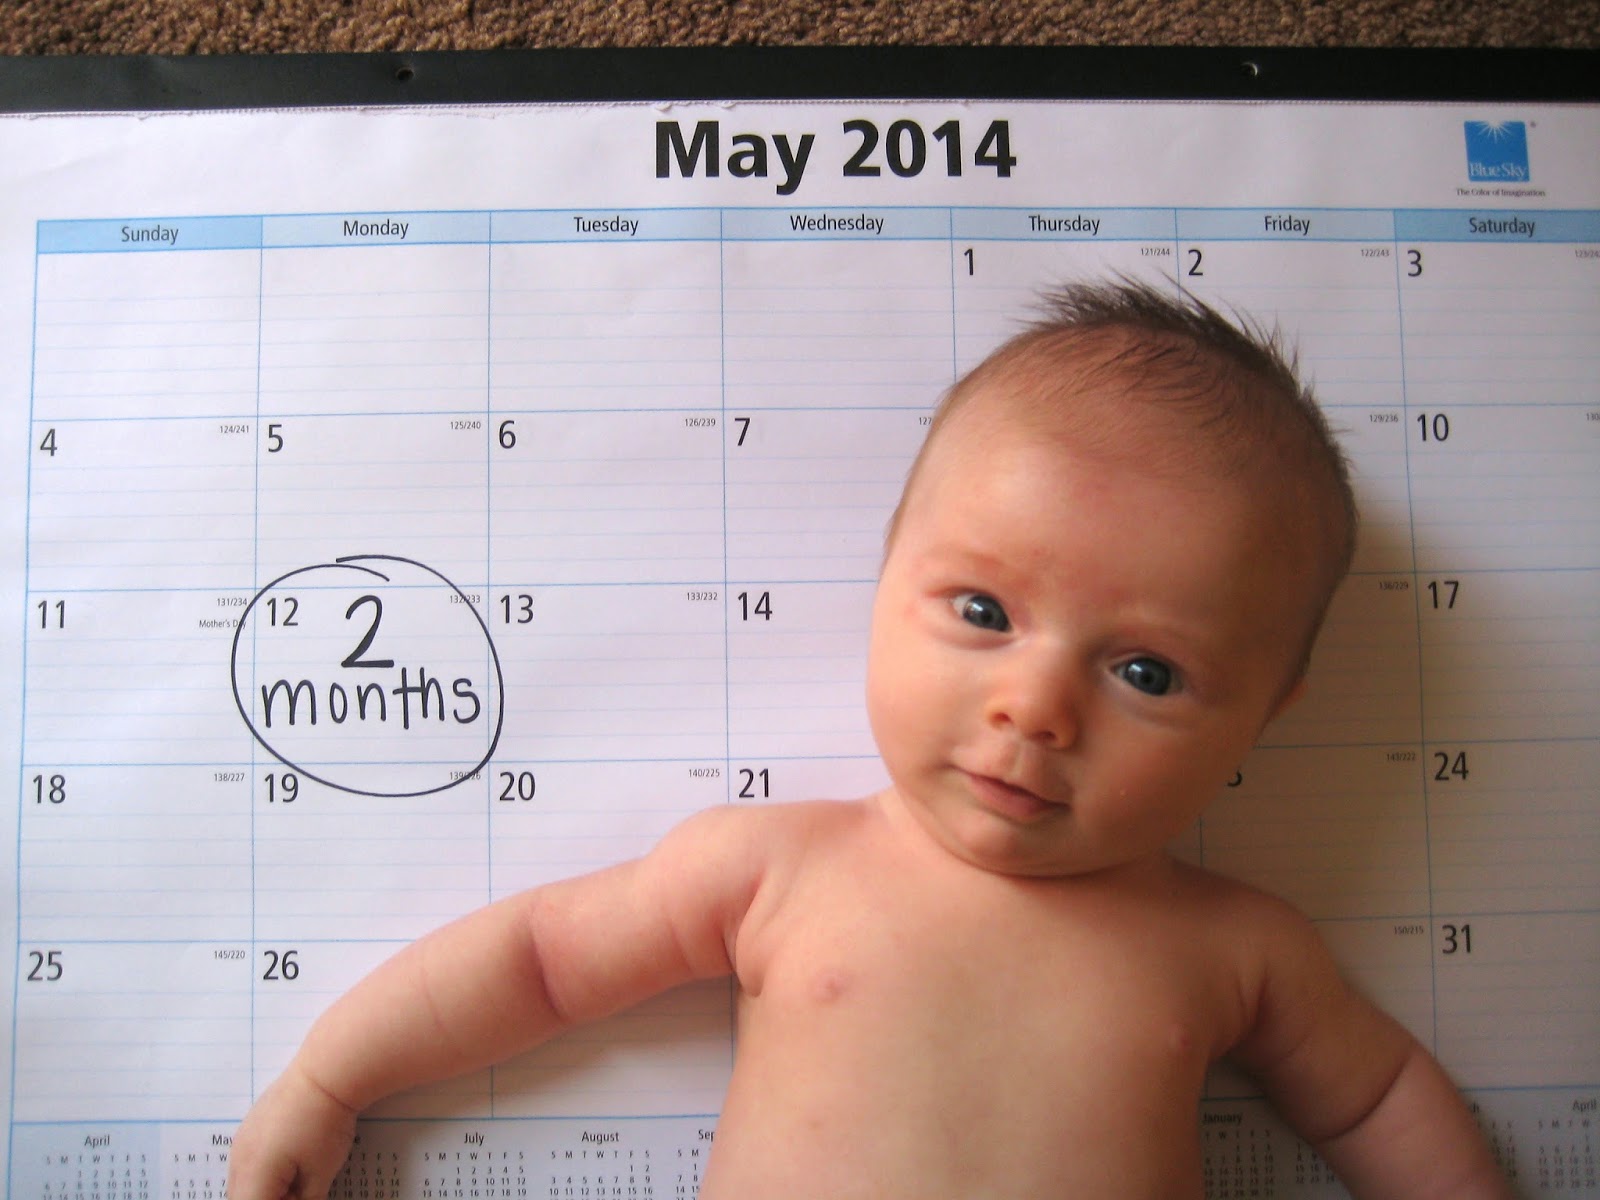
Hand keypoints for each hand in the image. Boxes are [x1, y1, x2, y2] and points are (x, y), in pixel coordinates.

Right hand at [228, 1063, 359, 1199]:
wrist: (327, 1074)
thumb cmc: (325, 1126)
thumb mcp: (319, 1176)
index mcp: (252, 1175)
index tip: (299, 1197)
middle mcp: (238, 1158)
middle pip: (242, 1196)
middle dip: (270, 1198)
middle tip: (300, 1192)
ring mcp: (242, 1138)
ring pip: (244, 1179)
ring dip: (265, 1186)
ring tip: (299, 1176)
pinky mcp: (252, 1124)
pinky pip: (249, 1158)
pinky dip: (264, 1168)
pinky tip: (292, 1157)